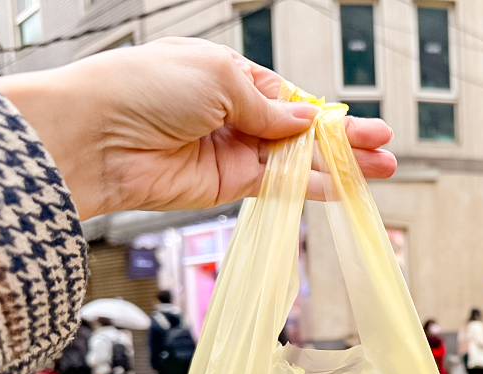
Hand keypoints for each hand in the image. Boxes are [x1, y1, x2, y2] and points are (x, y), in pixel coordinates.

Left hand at [0, 38, 395, 219]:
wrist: (97, 137)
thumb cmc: (143, 88)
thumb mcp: (217, 77)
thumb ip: (268, 105)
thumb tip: (306, 121)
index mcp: (230, 76)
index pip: (291, 97)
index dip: (327, 114)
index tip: (357, 126)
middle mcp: (235, 115)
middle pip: (303, 131)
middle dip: (345, 140)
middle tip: (384, 149)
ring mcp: (235, 151)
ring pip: (299, 160)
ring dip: (340, 166)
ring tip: (382, 170)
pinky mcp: (229, 185)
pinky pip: (282, 185)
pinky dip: (314, 187)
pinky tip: (345, 187)